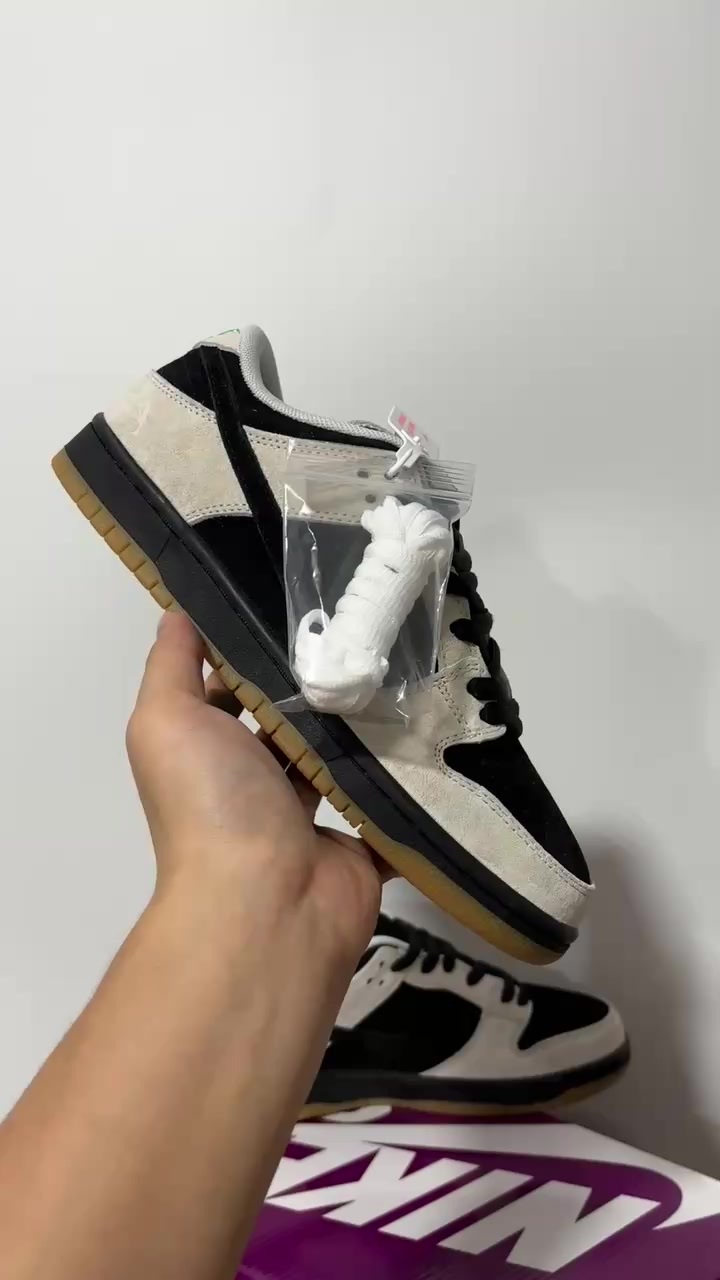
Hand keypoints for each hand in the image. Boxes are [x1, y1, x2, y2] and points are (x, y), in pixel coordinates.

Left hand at [126, 610, 385, 965]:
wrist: (266, 904)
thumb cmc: (212, 803)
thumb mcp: (166, 718)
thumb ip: (170, 663)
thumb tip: (178, 610)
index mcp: (211, 753)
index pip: (235, 692)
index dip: (260, 652)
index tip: (306, 606)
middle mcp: (255, 786)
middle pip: (295, 724)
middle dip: (325, 687)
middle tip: (374, 634)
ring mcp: (308, 820)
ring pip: (345, 761)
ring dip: (370, 730)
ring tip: (414, 673)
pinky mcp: (359, 846)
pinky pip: (388, 808)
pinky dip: (410, 785)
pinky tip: (440, 737)